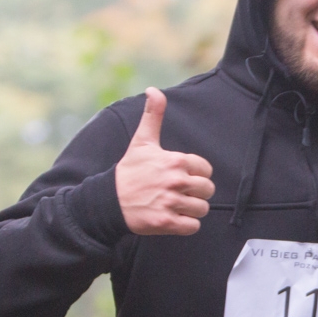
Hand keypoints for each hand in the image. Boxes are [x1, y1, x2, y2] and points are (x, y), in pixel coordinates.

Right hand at [116, 87, 215, 234]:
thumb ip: (153, 115)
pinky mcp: (166, 222)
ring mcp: (171, 203)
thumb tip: (153, 90)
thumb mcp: (142, 141)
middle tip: (180, 193)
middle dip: (197, 193)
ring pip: (202, 209)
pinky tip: (173, 218)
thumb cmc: (129, 171)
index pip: (206, 170)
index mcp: (175, 161)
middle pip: (207, 191)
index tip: (182, 177)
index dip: (196, 174)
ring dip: (192, 210)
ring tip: (176, 206)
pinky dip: (186, 225)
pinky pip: (193, 227)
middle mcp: (175, 181)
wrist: (109, 200)